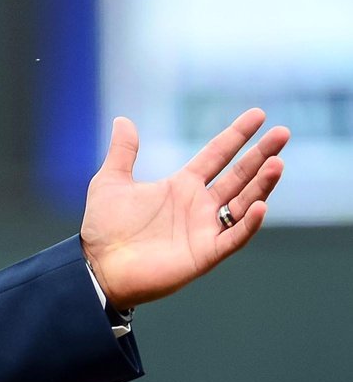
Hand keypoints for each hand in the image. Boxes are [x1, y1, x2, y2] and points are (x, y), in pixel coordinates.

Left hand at [81, 109, 288, 311]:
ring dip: (261, 185)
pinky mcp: (205, 254)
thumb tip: (122, 120)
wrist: (96, 267)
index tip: (259, 114)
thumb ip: (123, 152)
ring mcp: (204, 229)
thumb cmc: (103, 228)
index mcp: (181, 186)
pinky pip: (233, 237)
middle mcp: (199, 205)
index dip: (237, 135)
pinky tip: (260, 205)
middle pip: (239, 175)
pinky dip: (248, 223)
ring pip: (243, 203)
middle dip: (261, 155)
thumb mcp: (111, 182)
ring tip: (277, 164)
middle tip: (283, 133)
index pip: (217, 155)